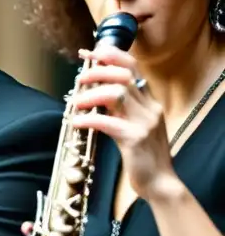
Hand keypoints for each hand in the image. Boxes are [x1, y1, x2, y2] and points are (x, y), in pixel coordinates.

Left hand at [70, 45, 178, 199]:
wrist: (160, 183)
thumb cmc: (142, 154)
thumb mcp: (133, 124)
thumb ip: (120, 107)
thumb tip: (93, 90)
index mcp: (149, 102)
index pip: (132, 67)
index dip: (110, 55)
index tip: (88, 52)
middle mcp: (149, 108)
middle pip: (123, 74)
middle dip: (98, 71)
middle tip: (78, 79)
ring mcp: (144, 123)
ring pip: (117, 93)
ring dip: (92, 94)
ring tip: (76, 102)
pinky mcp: (135, 139)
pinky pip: (108, 122)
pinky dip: (89, 119)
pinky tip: (76, 121)